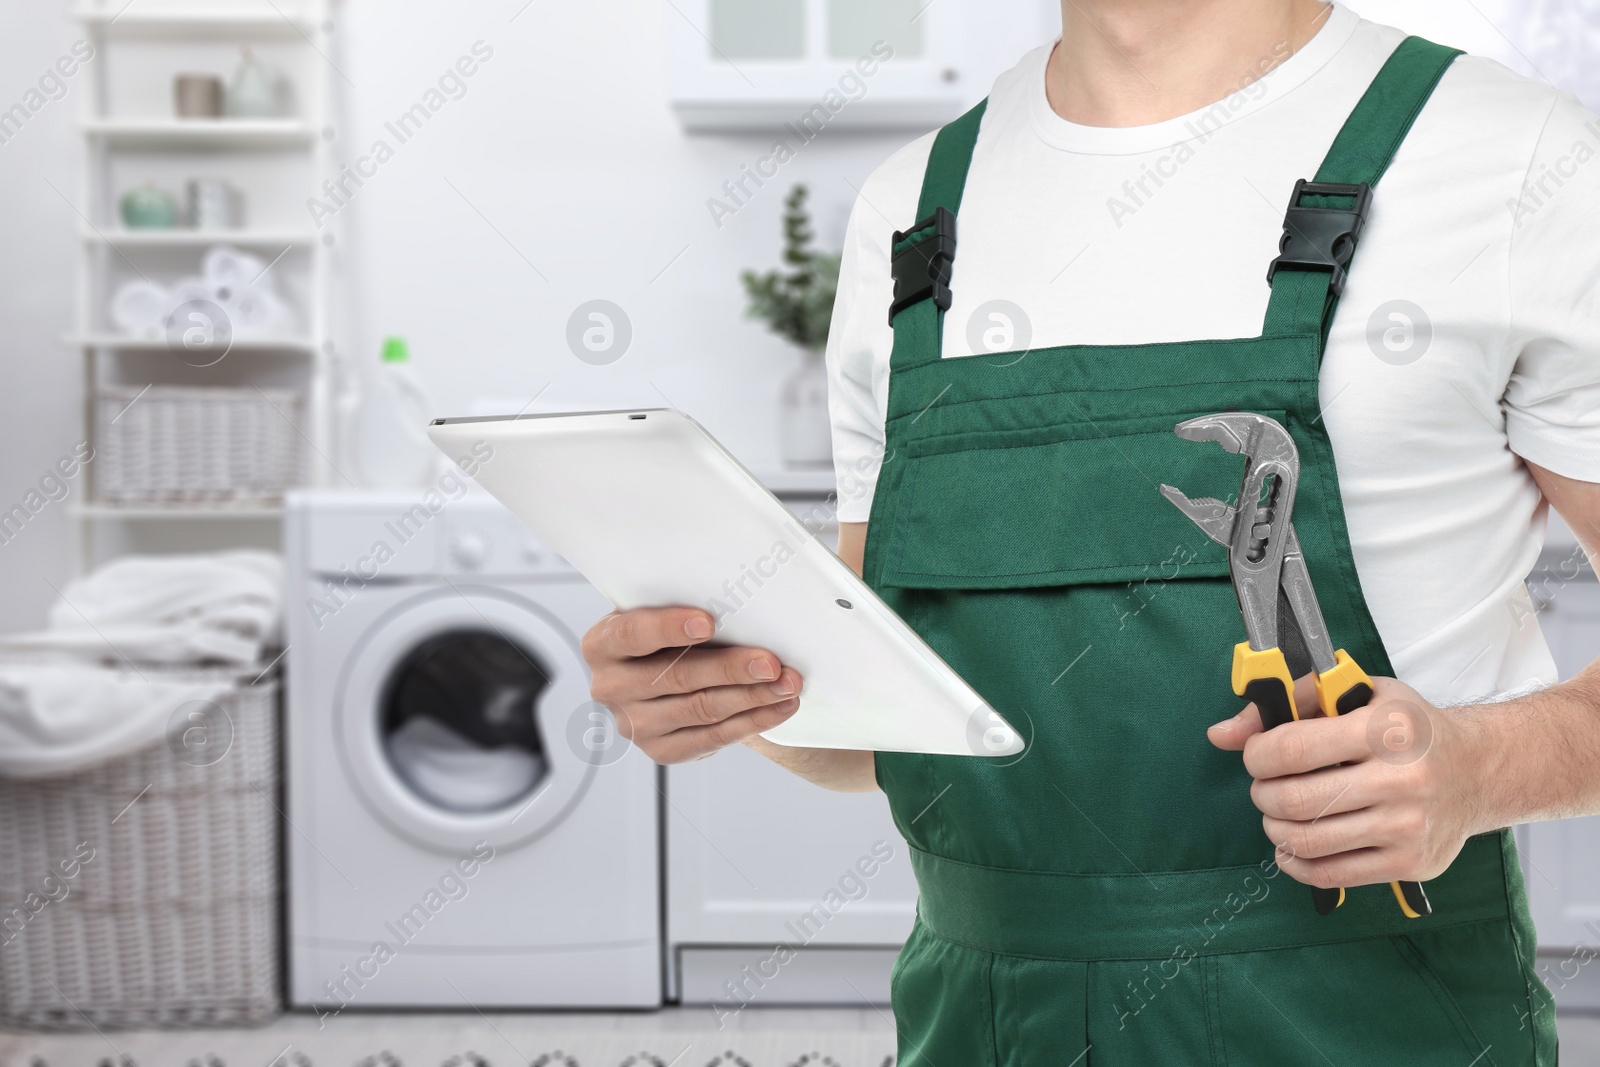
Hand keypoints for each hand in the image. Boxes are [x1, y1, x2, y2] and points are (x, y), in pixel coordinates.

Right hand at [581, 606, 802, 763]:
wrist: (668, 675)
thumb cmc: (670, 634)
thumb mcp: (663, 612)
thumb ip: (685, 608)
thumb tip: (739, 605)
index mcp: (602, 644)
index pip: (630, 634)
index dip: (668, 628)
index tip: (708, 622)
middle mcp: (610, 687)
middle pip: (674, 677)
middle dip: (730, 668)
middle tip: (771, 662)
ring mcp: (634, 724)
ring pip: (700, 709)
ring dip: (752, 696)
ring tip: (787, 683)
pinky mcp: (661, 751)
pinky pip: (713, 737)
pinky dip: (752, 720)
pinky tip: (779, 707)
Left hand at [1207, 673, 1480, 889]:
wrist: (1478, 771)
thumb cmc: (1406, 728)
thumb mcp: (1355, 695)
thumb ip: (1288, 704)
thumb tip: (1221, 734)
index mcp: (1386, 729)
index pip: (1291, 749)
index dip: (1256, 754)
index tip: (1257, 755)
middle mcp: (1403, 780)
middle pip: (1293, 800)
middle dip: (1261, 794)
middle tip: (1267, 786)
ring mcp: (1408, 827)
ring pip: (1306, 841)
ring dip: (1275, 828)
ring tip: (1280, 812)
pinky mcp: (1410, 864)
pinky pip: (1330, 874)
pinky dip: (1296, 862)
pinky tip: (1294, 845)